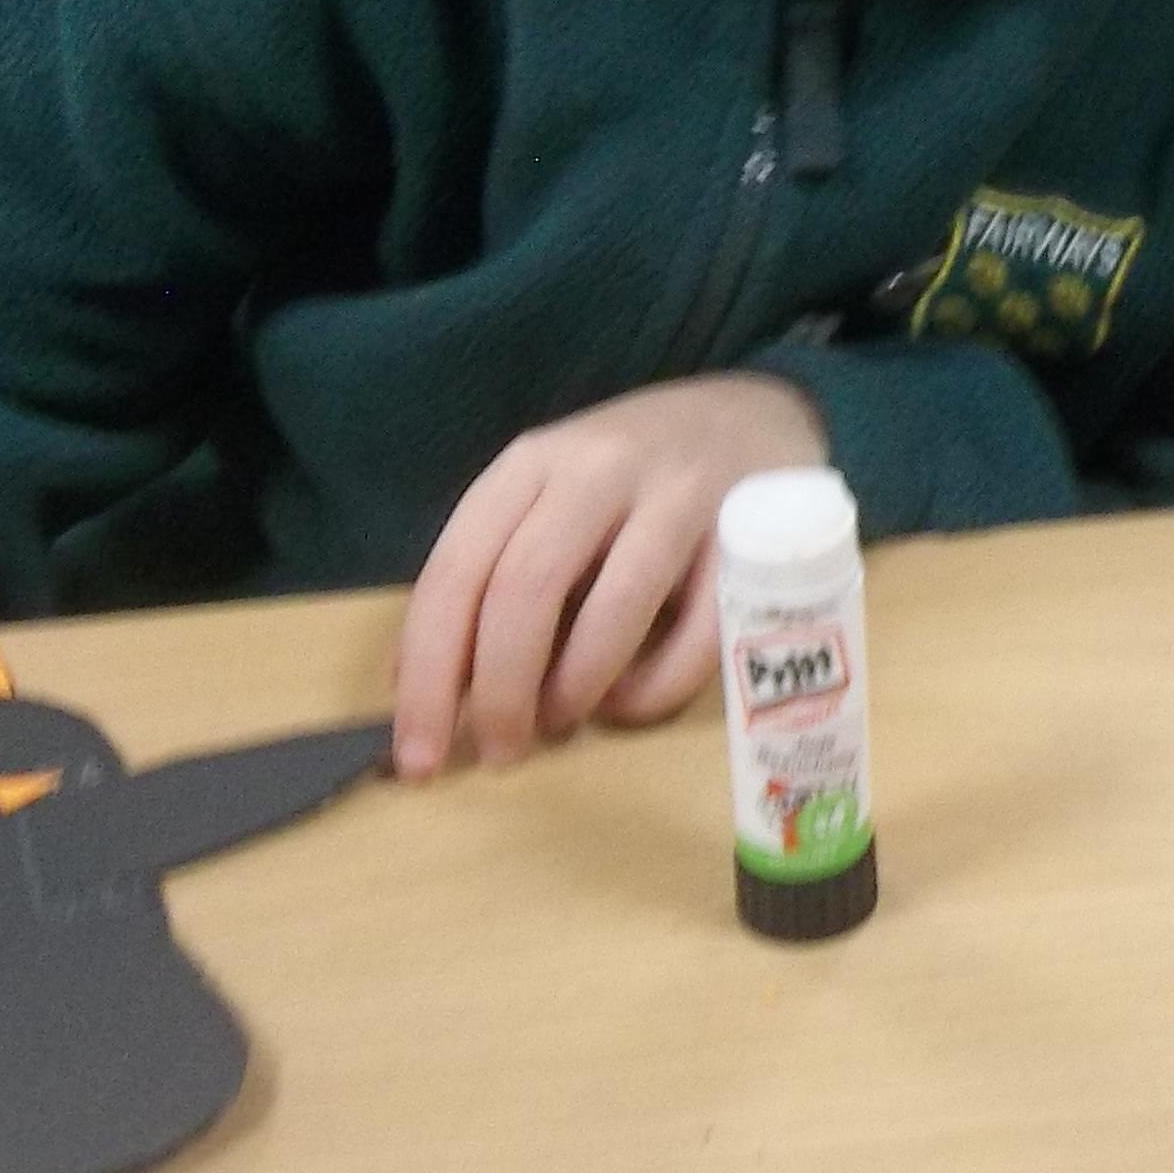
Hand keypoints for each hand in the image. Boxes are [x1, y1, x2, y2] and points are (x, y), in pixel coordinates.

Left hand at [389, 374, 825, 775]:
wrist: (755, 415)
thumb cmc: (629, 479)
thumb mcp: (547, 499)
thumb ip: (490, 575)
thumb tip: (419, 685)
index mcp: (531, 463)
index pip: (458, 570)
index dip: (428, 672)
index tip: (418, 757)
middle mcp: (600, 469)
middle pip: (525, 588)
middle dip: (499, 692)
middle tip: (500, 755)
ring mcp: (680, 496)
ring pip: (613, 609)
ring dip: (574, 690)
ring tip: (561, 726)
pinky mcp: (749, 537)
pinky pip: (699, 636)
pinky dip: (655, 689)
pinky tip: (631, 702)